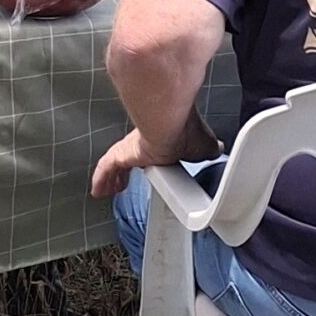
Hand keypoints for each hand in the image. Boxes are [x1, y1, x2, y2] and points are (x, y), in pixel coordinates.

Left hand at [91, 110, 215, 199]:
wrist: (174, 125)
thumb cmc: (188, 131)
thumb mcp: (205, 146)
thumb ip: (209, 149)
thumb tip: (218, 149)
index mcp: (164, 140)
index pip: (153, 151)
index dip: (151, 160)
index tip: (151, 166)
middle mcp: (144, 142)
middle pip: (131, 158)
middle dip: (127, 172)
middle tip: (123, 182)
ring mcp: (130, 148)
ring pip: (116, 165)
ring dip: (112, 178)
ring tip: (109, 188)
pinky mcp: (121, 154)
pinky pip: (106, 168)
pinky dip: (101, 180)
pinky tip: (97, 189)